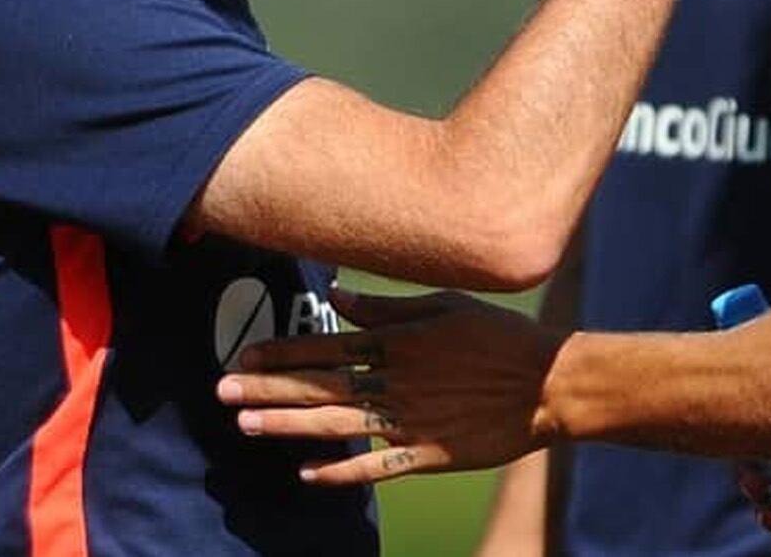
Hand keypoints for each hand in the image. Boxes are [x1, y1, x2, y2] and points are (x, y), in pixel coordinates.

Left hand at [216, 287, 562, 486]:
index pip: (325, 347)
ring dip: (289, 427)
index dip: (281, 354)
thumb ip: (385, 305)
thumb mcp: (443, 305)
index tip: (242, 358)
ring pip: (336, 426)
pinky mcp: (430, 455)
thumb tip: (336, 296)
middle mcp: (396, 382)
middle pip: (320, 387)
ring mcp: (411, 421)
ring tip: (247, 427)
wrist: (548, 383)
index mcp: (397, 341)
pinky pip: (377, 467)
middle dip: (268, 391)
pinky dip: (341, 473)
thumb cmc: (498, 335)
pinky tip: (307, 474)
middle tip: (222, 394)